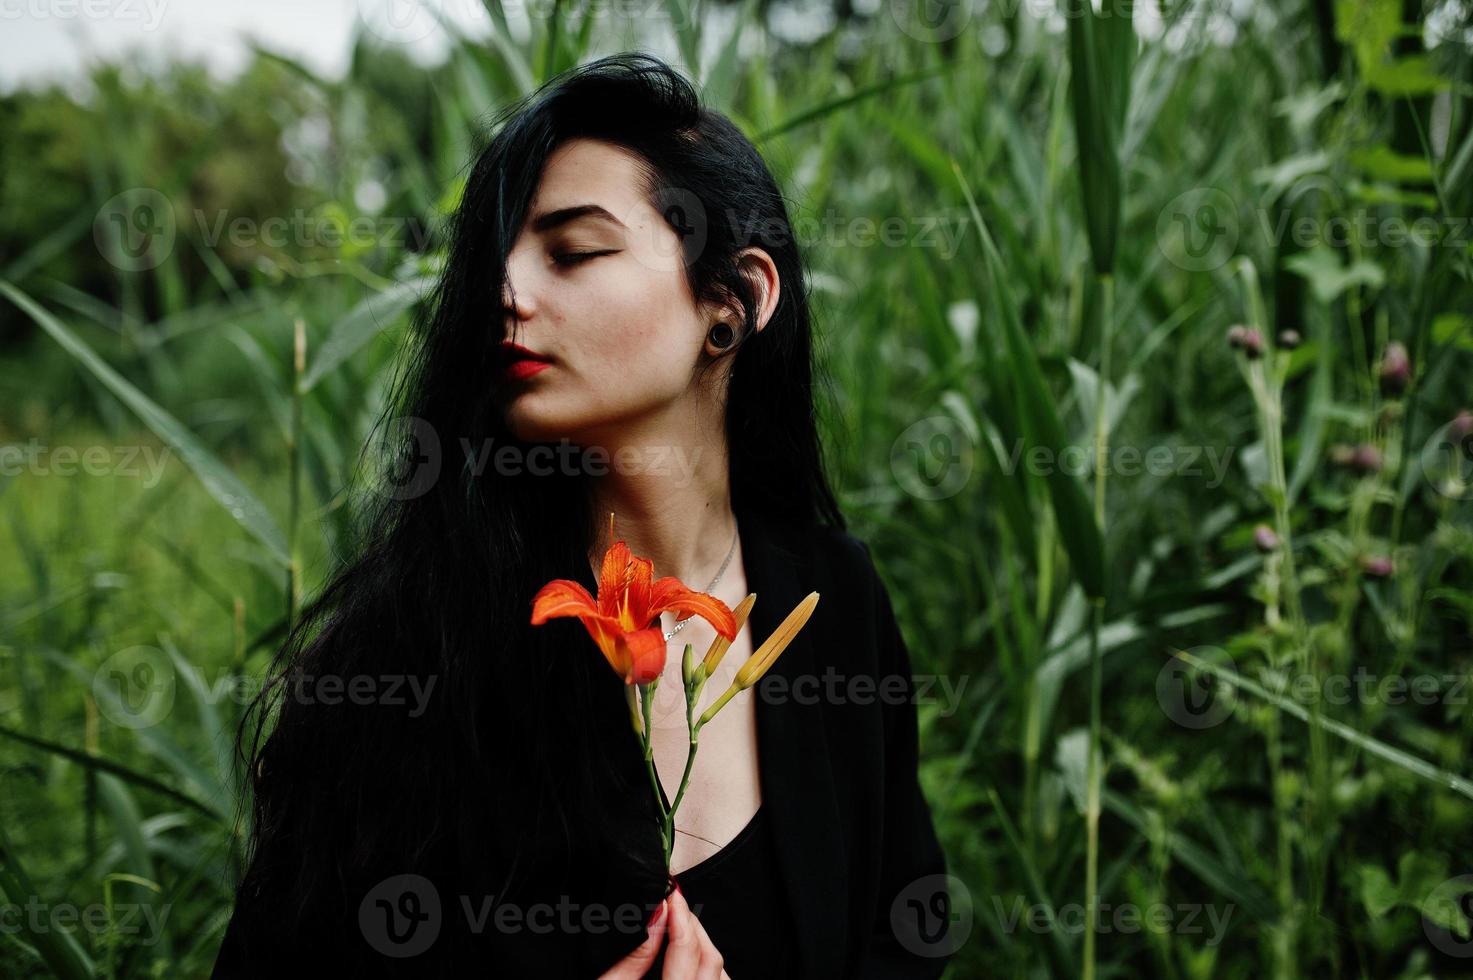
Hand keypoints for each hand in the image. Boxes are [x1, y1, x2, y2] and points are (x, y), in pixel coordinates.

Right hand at [598, 885, 730, 978]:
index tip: (670, 892)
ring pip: (719, 973)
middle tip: (673, 903)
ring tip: (679, 925)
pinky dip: (704, 965)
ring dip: (702, 946)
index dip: (680, 915)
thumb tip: (656, 913)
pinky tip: (688, 955)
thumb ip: (633, 956)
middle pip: (710, 956)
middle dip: (692, 925)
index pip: (689, 949)